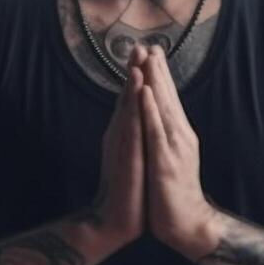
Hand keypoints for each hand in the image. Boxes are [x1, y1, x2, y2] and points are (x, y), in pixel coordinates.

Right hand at [89, 49, 147, 249]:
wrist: (116, 220)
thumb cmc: (128, 189)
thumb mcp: (132, 157)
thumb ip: (133, 136)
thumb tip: (136, 120)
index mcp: (126, 134)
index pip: (133, 100)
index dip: (139, 76)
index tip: (146, 53)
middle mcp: (121, 135)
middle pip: (129, 98)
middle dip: (136, 71)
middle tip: (141, 44)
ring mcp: (122, 146)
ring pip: (128, 109)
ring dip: (133, 83)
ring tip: (138, 59)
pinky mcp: (126, 157)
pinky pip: (132, 128)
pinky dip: (135, 108)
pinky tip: (138, 94)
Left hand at [133, 44, 220, 259]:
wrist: (186, 224)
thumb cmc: (173, 194)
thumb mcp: (168, 159)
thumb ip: (164, 139)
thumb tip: (158, 121)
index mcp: (177, 135)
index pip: (167, 100)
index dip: (160, 76)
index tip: (151, 51)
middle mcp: (179, 135)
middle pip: (166, 98)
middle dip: (157, 70)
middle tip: (149, 44)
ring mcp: (173, 147)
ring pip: (162, 107)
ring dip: (154, 81)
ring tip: (147, 58)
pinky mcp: (165, 161)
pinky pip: (155, 131)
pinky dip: (149, 109)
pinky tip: (143, 92)